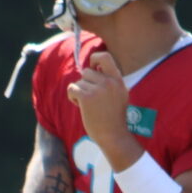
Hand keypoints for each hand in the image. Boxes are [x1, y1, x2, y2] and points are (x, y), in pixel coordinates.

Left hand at [66, 48, 136, 164]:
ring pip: (79, 82)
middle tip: (91, 98)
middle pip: (87, 71)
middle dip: (85, 83)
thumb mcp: (120, 95)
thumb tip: (92, 68)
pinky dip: (72, 97)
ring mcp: (98, 89)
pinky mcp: (86, 97)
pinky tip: (80, 106)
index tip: (93, 68)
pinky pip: (72, 88)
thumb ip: (109, 81)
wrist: (113, 135)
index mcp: (118, 80)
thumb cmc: (114, 118)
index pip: (105, 57)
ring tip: (88, 105)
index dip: (95, 59)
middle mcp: (109, 82)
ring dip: (79, 92)